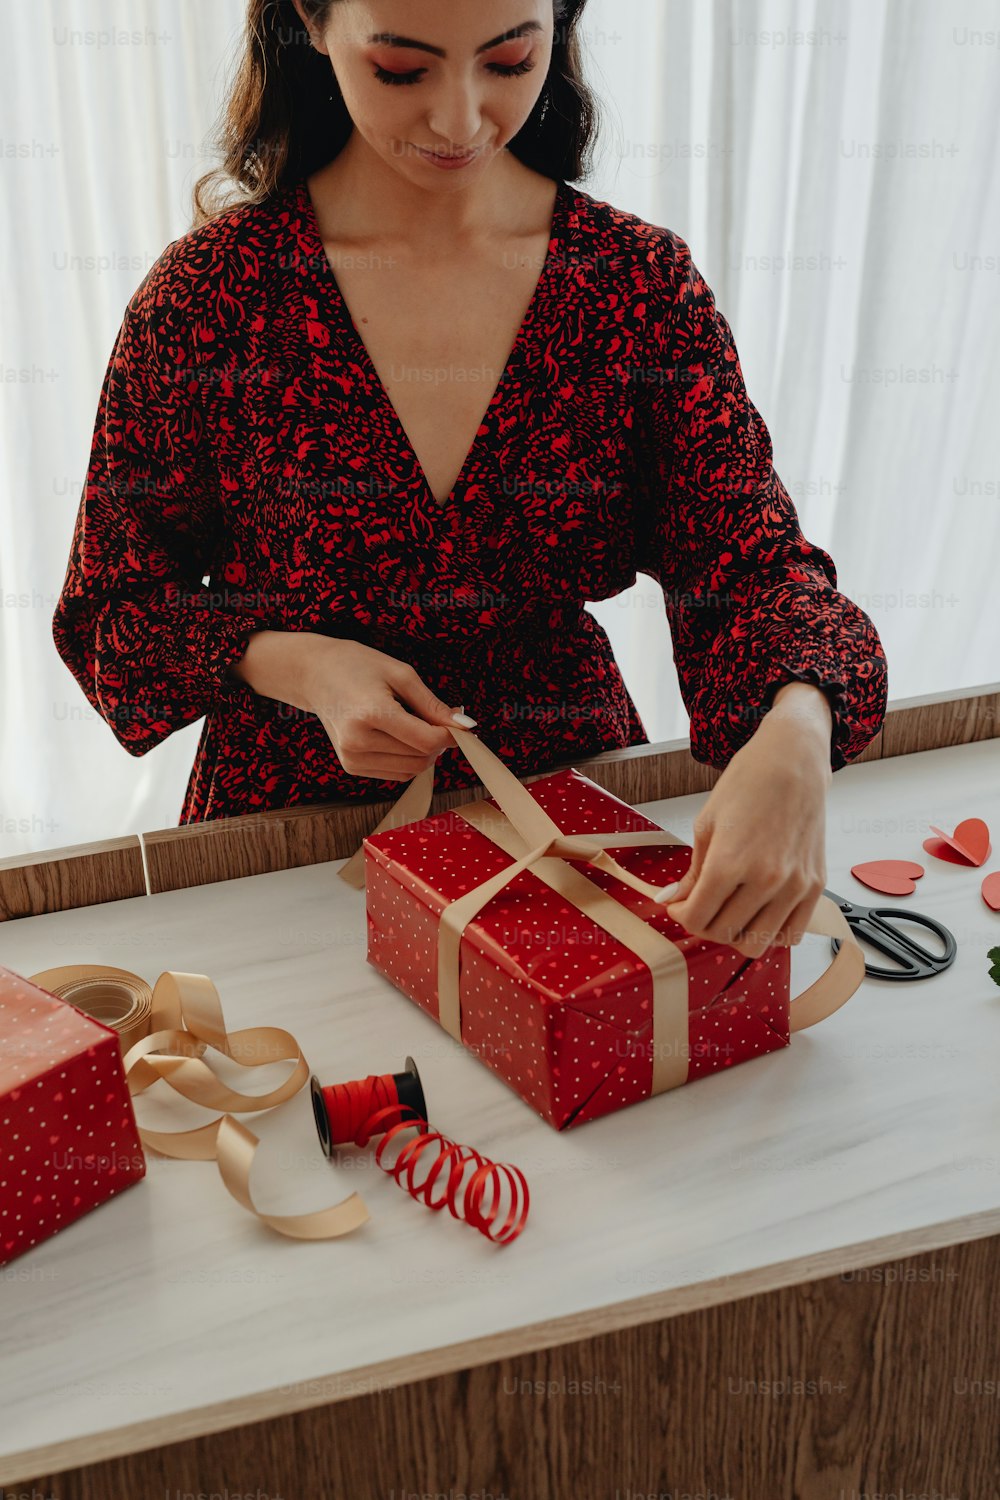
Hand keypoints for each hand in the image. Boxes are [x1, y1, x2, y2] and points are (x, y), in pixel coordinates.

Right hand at [297, 637, 474, 781]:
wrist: (314, 674)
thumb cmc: (357, 666)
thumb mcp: (401, 674)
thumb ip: (432, 705)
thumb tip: (464, 727)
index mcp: (370, 713)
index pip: (425, 741)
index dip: (450, 736)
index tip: (459, 725)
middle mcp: (357, 741)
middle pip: (420, 758)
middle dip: (437, 743)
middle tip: (436, 720)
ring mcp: (352, 757)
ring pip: (411, 770)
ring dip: (423, 753)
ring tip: (412, 724)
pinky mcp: (351, 766)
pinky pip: (396, 772)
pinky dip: (407, 759)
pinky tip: (398, 736)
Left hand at [656, 703, 832, 957]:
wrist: (793, 761)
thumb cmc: (747, 784)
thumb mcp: (706, 824)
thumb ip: (692, 872)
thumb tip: (671, 900)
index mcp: (730, 863)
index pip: (696, 917)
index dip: (680, 916)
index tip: (678, 906)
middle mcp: (765, 880)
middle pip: (724, 933)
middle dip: (703, 925)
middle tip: (699, 906)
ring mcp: (795, 886)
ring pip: (757, 943)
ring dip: (735, 933)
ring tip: (728, 910)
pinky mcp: (815, 886)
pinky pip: (791, 934)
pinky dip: (770, 934)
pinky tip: (757, 914)